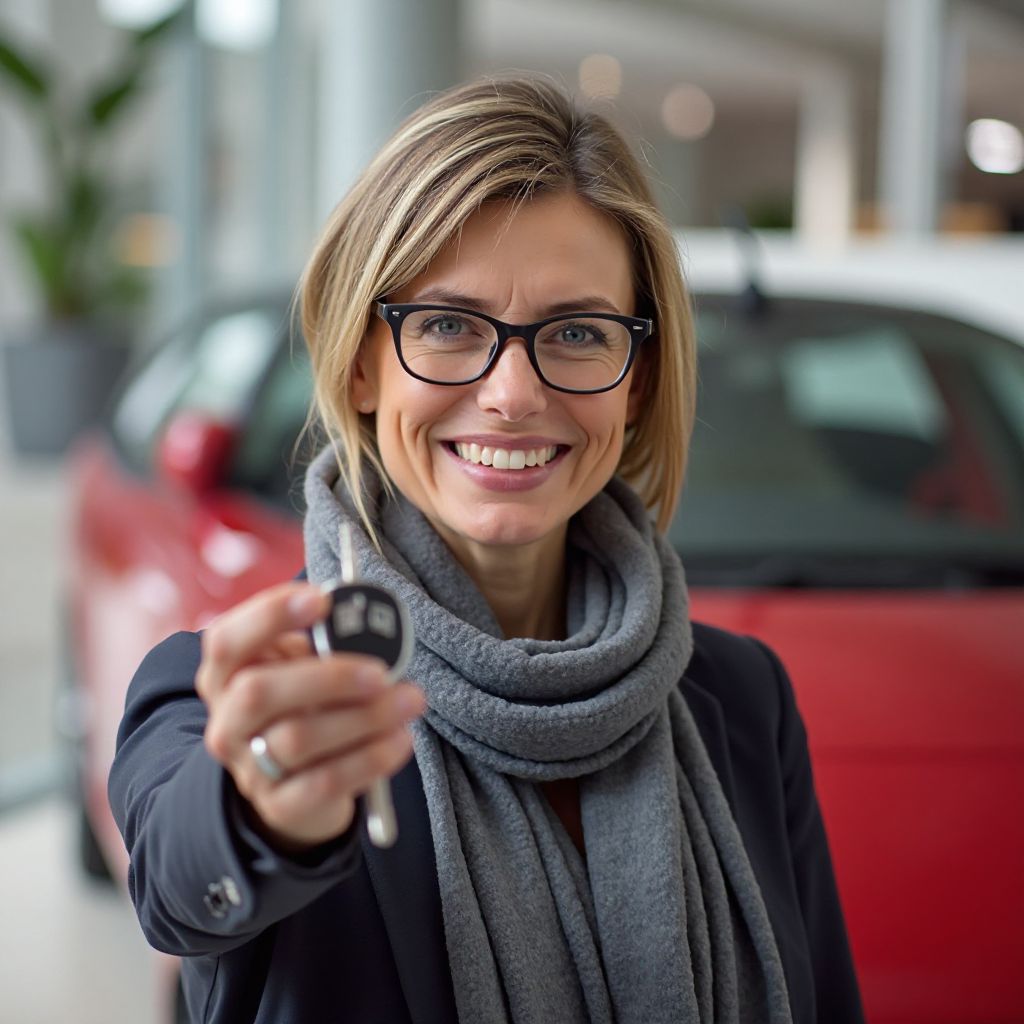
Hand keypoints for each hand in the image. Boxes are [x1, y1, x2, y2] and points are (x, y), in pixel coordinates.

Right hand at [196, 581, 425, 853]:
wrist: (296, 785)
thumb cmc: (306, 704)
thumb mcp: (304, 667)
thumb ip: (326, 644)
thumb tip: (372, 623)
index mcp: (226, 675)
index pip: (226, 641)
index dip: (270, 615)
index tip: (323, 599)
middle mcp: (228, 722)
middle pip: (257, 693)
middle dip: (327, 676)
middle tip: (381, 671)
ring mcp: (249, 768)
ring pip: (297, 740)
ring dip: (364, 717)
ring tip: (410, 700)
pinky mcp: (281, 805)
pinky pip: (325, 782)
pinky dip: (370, 758)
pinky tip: (400, 739)